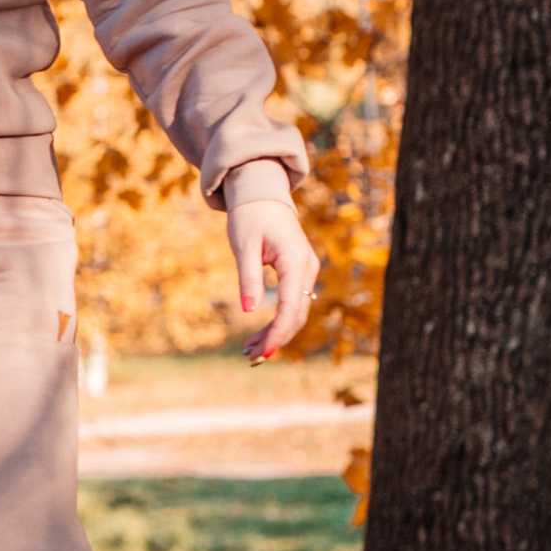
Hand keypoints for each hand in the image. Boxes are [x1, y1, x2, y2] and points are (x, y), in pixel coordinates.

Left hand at [227, 191, 318, 361]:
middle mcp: (307, 268)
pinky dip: (279, 320)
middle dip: (276, 338)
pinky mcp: (300, 273)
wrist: (262, 194)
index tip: (261, 351)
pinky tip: (260, 333)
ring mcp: (306, 271)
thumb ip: (248, 277)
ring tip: (249, 349)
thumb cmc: (250, 216)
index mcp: (295, 259)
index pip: (291, 305)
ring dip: (276, 332)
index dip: (278, 331)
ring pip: (297, 311)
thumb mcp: (244, 246)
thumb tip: (249, 311)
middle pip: (297, 314)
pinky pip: (294, 302)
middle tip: (249, 356)